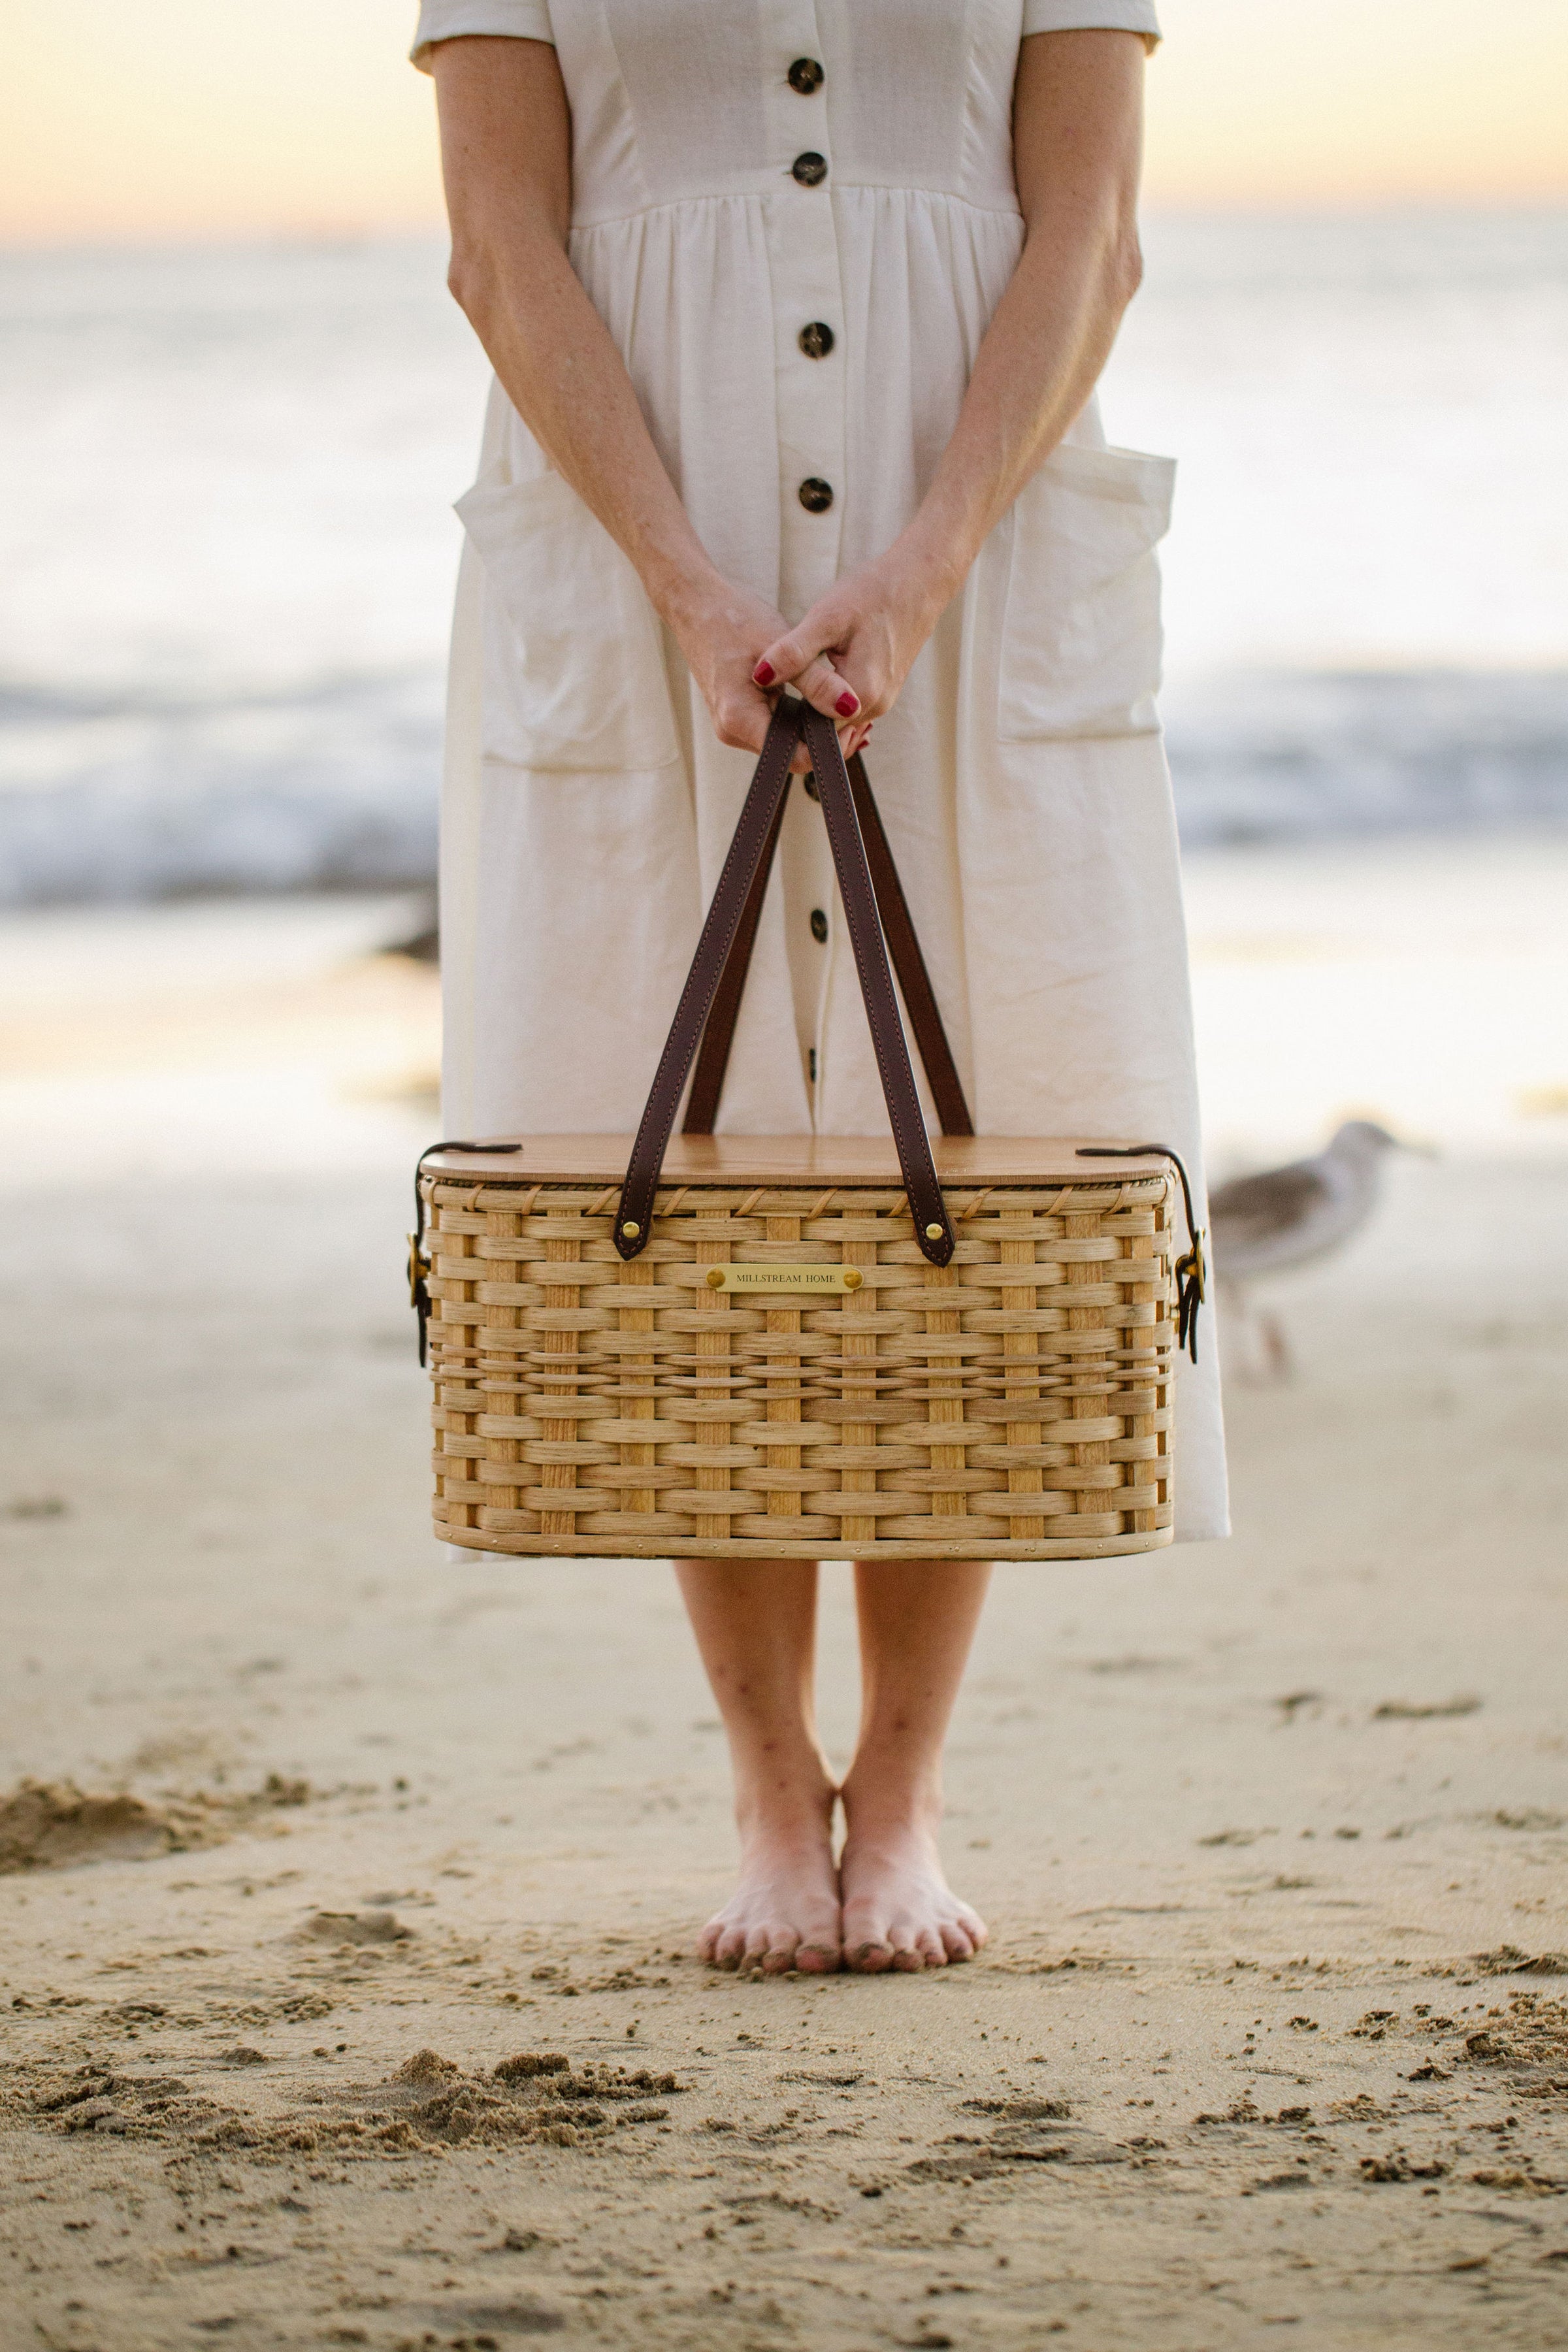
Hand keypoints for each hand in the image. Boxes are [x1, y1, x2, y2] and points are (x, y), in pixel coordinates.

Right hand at [666, 571, 872, 773]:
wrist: (696, 604)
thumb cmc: (734, 619)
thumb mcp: (781, 645)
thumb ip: (817, 681)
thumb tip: (851, 708)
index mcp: (739, 720)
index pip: (794, 758)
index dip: (829, 747)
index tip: (855, 721)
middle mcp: (732, 731)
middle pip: (791, 752)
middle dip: (825, 736)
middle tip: (857, 710)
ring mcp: (733, 725)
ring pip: (786, 739)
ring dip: (813, 724)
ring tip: (841, 699)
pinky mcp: (739, 715)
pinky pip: (776, 725)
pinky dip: (798, 715)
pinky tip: (818, 695)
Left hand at [751, 545, 950, 732]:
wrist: (918, 581)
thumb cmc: (873, 594)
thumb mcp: (826, 619)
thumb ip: (793, 652)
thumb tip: (759, 677)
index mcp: (859, 697)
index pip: (811, 731)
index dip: (784, 719)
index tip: (763, 697)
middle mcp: (874, 707)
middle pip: (823, 728)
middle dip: (796, 712)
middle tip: (771, 686)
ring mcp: (882, 701)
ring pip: (834, 716)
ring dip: (811, 703)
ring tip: (790, 678)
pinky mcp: (882, 690)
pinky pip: (846, 705)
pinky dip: (827, 694)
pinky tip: (814, 673)